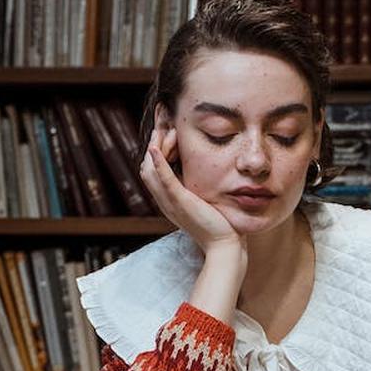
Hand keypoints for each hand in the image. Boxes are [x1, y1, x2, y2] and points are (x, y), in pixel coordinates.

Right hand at [140, 125, 244, 257]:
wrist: (224, 245)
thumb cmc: (219, 223)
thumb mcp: (203, 201)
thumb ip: (197, 188)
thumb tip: (202, 172)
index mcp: (168, 200)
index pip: (152, 170)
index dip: (154, 149)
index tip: (166, 130)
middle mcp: (164, 200)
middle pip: (145, 167)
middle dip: (153, 143)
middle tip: (165, 125)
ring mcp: (170, 202)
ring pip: (150, 171)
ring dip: (155, 147)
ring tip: (165, 130)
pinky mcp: (181, 202)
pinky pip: (164, 180)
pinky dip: (158, 163)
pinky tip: (156, 148)